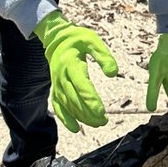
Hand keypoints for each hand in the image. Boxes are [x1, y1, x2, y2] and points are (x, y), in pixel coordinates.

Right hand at [34, 10, 118, 130]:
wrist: (56, 38)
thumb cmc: (77, 39)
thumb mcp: (92, 41)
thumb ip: (103, 56)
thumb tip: (113, 73)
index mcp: (70, 63)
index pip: (81, 86)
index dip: (91, 101)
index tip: (102, 112)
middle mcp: (61, 76)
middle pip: (74, 99)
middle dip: (89, 113)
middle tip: (103, 121)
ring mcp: (56, 84)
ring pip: (67, 105)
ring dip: (81, 117)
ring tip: (97, 123)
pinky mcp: (55, 88)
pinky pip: (58, 106)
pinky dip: (65, 119)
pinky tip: (75, 128)